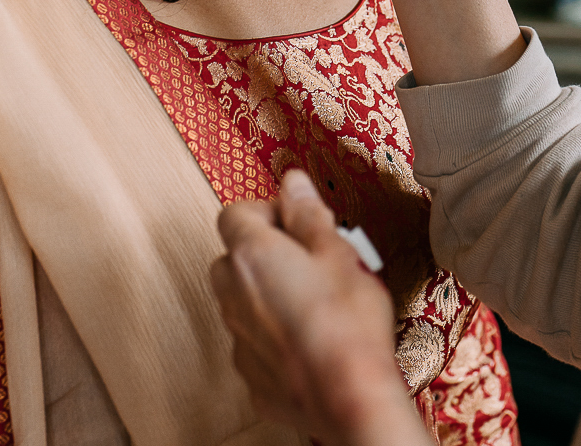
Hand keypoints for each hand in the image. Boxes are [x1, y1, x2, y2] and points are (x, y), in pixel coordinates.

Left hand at [210, 171, 429, 444]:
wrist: (349, 398)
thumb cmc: (348, 324)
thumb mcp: (340, 253)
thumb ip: (309, 215)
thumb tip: (292, 182)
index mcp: (253, 256)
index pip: (234, 214)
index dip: (265, 211)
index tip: (296, 220)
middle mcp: (234, 295)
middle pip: (230, 258)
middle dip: (262, 253)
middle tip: (306, 259)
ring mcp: (239, 338)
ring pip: (239, 301)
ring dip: (265, 294)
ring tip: (312, 301)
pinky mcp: (251, 376)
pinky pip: (253, 343)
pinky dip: (272, 336)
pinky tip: (309, 339)